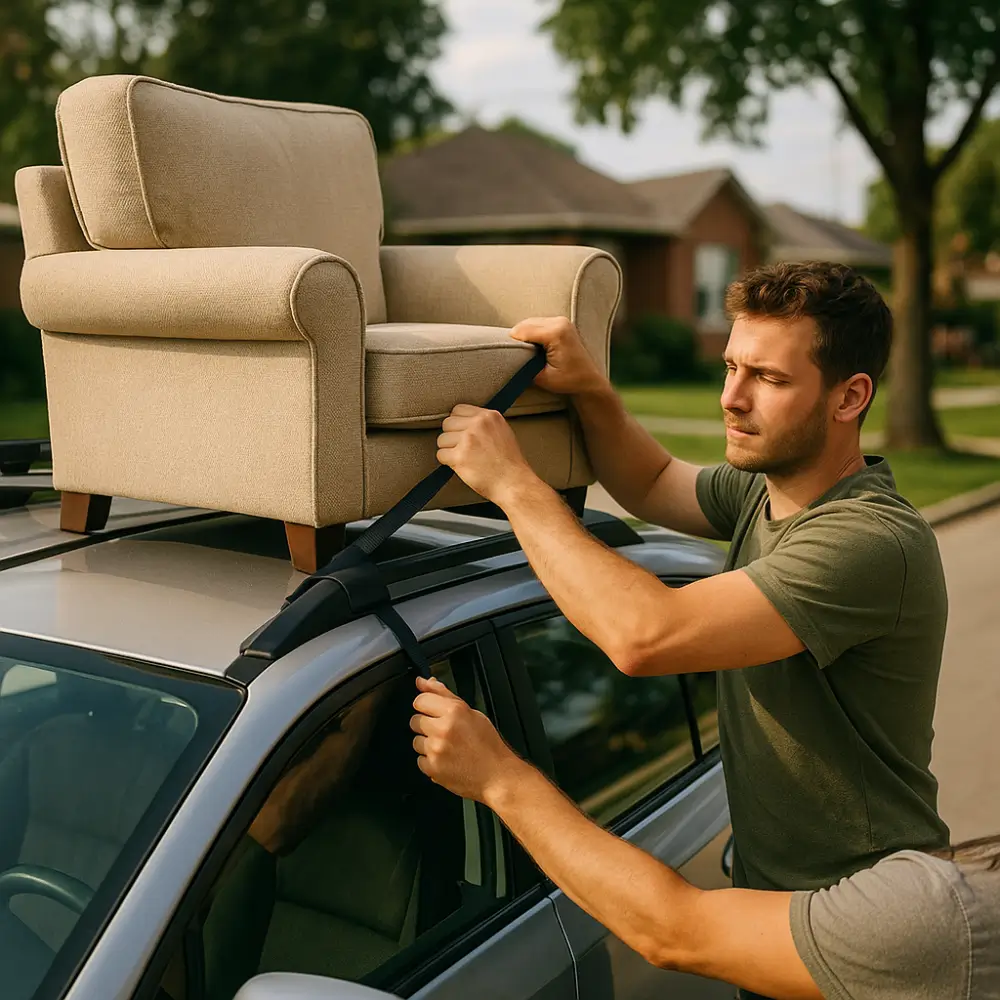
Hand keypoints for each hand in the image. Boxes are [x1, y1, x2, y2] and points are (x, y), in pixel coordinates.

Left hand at [411, 676, 522, 804]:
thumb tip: (423, 681)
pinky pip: (420, 760)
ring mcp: (436, 749)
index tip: (432, 711)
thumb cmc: (489, 746)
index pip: (420, 700)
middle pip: (415, 720)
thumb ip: (444, 695)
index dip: (426, 705)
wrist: (497, 776)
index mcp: (454, 712)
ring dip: (427, 744)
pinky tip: (446, 760)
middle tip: (445, 732)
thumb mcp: (472, 713)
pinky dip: (430, 761)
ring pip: (416, 741)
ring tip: (447, 748)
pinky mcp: (432, 768)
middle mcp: (443, 729)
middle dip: (427, 725)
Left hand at [437, 404, 537, 504]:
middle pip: (447, 423)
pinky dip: (447, 462)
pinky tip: (461, 465)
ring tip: (464, 458)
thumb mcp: (503, 432)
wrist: (513, 483)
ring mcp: (468, 440)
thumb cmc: (510, 464)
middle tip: (462, 447)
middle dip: (452, 436)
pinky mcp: (460, 456)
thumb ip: (485, 424)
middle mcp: (478, 424)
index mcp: (489, 416)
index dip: (458, 423)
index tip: (461, 432)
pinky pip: (441, 455)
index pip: (458, 409)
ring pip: (442, 439)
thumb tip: (466, 423)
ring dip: (449, 450)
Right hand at [510, 316, 606, 396]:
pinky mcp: (562, 323)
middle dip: (517, 338)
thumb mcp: (543, 378)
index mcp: (556, 333)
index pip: (523, 331)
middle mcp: (560, 322)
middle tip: (515, 355)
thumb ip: (525, 366)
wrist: (589, 380)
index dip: (512, 343)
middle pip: (525, 323)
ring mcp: (562, 321)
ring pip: (530, 322)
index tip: (508, 356)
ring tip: (524, 352)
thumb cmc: (570, 381)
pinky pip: (539, 323)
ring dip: (524, 334)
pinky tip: (533, 346)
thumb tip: (510, 359)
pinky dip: (532, 332)